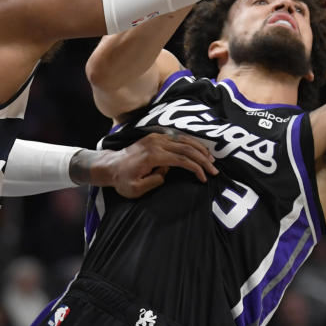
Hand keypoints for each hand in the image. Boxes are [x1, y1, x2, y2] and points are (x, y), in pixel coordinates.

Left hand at [85, 132, 218, 198]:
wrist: (111, 165)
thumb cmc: (122, 180)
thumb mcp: (135, 189)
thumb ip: (153, 181)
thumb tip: (166, 173)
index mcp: (153, 155)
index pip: (181, 159)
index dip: (195, 168)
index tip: (204, 178)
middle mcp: (156, 143)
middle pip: (186, 148)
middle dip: (203, 159)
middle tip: (214, 170)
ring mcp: (156, 137)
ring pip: (184, 140)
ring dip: (199, 149)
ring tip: (211, 160)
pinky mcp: (156, 136)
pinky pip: (178, 137)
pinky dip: (191, 143)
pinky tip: (199, 150)